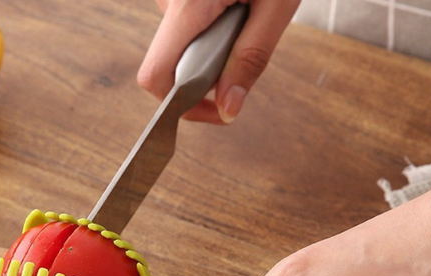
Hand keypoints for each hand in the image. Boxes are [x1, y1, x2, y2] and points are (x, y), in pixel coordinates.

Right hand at [138, 0, 299, 123]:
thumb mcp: (276, 6)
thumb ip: (250, 60)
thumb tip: (228, 109)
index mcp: (189, 5)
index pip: (155, 76)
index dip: (180, 105)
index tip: (214, 109)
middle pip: (168, 65)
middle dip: (204, 77)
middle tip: (242, 53)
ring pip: (178, 46)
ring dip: (209, 52)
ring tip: (244, 17)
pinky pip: (184, 25)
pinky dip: (207, 31)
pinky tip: (232, 7)